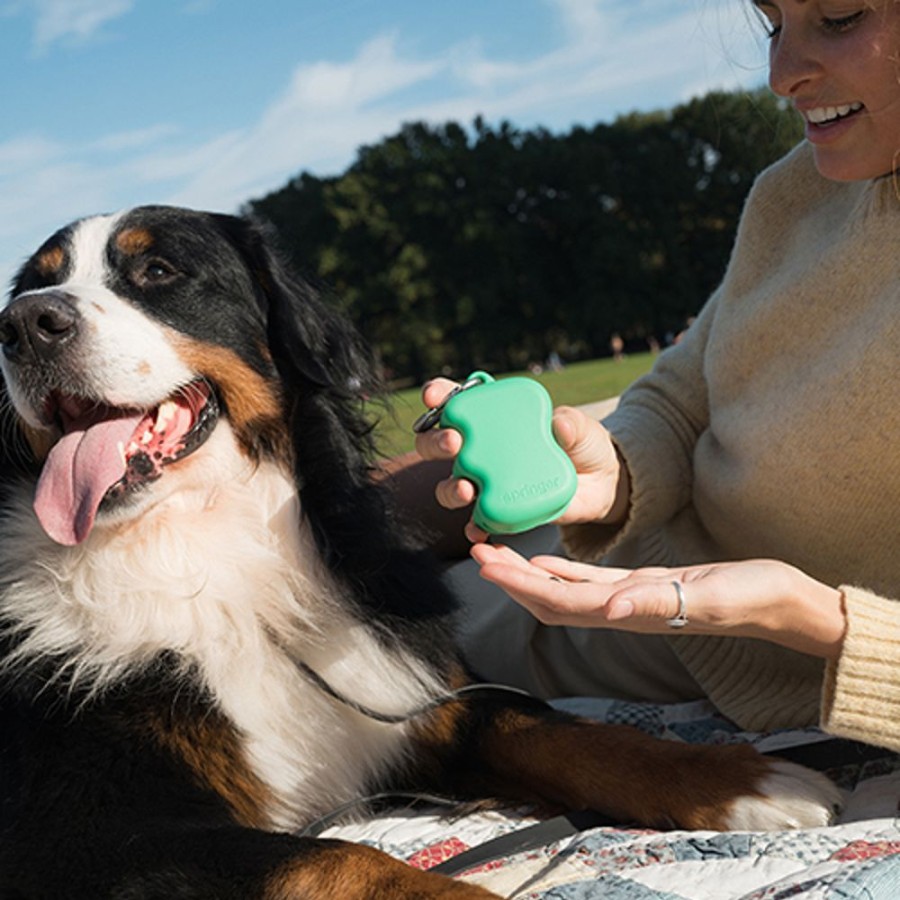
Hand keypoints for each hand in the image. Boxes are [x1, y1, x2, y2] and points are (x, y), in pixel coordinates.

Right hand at [414, 379, 629, 541]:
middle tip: (453, 441)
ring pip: (449, 486)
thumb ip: (570, 423)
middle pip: (438, 444)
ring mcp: (487, 482)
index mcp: (493, 418)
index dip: (439, 395)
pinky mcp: (500, 511)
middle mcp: (480, 449)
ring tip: (466, 488)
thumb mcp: (581, 426)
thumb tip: (559, 423)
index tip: (433, 396)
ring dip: (450, 488)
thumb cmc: (582, 443)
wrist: (601, 481)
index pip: (457, 401)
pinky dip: (474, 527)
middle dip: (436, 442)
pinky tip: (478, 528)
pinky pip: (477, 522)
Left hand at [470, 543, 846, 659]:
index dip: (520, 585)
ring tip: (497, 553)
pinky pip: (590, 582)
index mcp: (630, 612)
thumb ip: (659, 603)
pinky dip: (560, 572)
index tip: (488, 565)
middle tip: (478, 551)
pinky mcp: (642, 586)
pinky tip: (542, 561)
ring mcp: (629, 600)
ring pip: (564, 591)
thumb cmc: (750, 597)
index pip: (560, 601)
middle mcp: (621, 610)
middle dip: (511, 579)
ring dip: (528, 575)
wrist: (779, 601)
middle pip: (550, 599)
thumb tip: (609, 611)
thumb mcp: (708, 596)